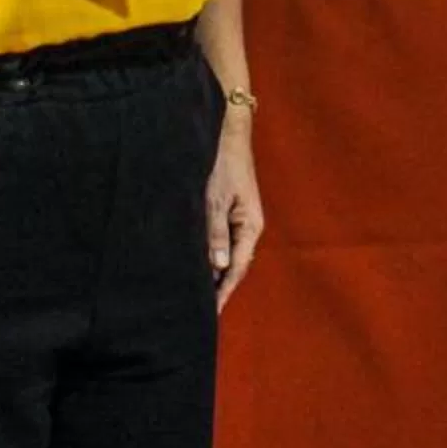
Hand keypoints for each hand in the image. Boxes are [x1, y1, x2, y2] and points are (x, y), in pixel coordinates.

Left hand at [207, 106, 263, 309]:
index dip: (222, 292)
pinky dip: (211, 256)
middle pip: (234, 265)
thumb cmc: (221, 164)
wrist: (227, 133)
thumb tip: (217, 267)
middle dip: (218, 288)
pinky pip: (222, 241)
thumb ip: (215, 233)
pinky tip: (198, 265)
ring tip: (195, 295)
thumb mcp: (213, 199)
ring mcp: (240, 219)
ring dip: (213, 273)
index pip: (237, 268)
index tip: (210, 314)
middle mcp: (248, 226)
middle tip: (198, 313)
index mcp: (250, 226)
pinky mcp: (230, 211)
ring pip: (227, 254)